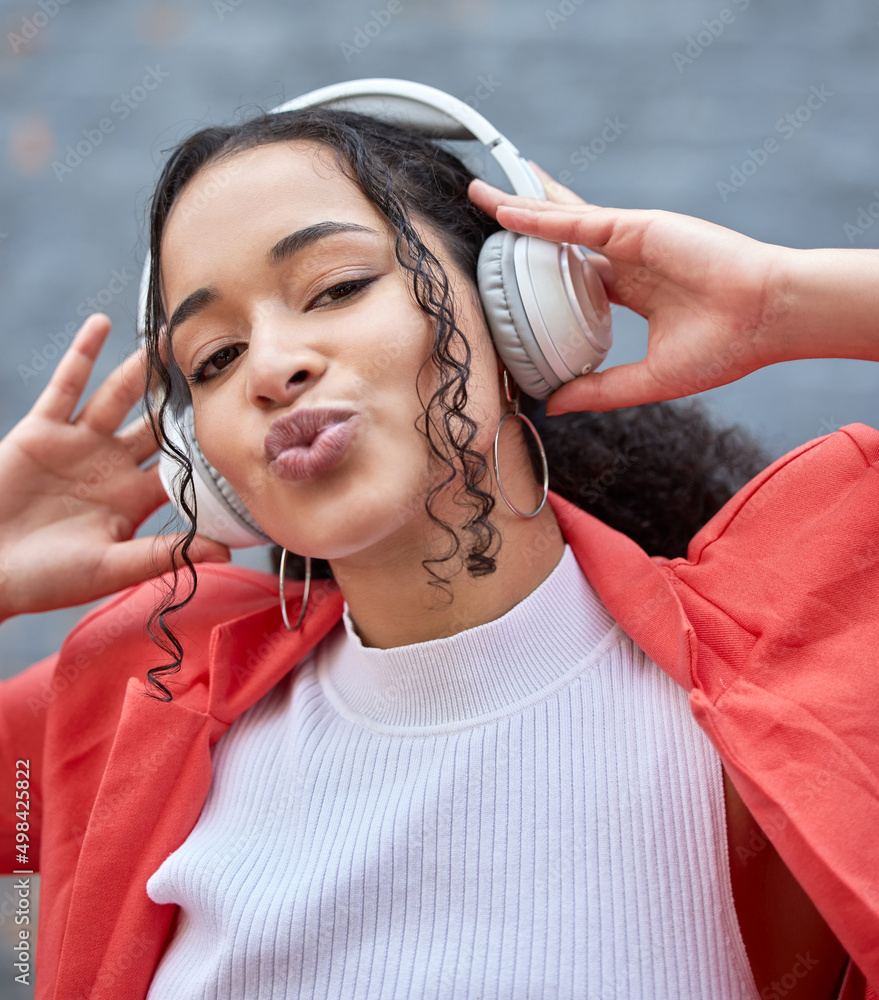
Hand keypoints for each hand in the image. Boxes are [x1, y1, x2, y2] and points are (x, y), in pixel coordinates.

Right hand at [0, 313, 229, 620]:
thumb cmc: (46, 579)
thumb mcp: (113, 567)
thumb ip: (166, 553)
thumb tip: (228, 553)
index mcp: (134, 499)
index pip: (182, 468)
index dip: (208, 450)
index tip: (240, 424)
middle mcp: (112, 467)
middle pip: (157, 425)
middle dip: (183, 400)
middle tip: (216, 368)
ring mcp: (78, 445)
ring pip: (119, 397)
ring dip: (142, 369)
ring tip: (170, 339)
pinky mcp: (42, 430)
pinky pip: (66, 385)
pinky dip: (83, 354)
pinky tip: (102, 324)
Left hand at [468, 164, 789, 412]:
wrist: (768, 320)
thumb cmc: (724, 349)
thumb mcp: (647, 379)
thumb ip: (599, 389)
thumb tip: (551, 405)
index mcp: (631, 291)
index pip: (571, 281)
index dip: (539, 278)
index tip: (507, 283)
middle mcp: (625, 261)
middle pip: (558, 240)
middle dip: (520, 227)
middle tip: (481, 214)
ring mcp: (629, 241)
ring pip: (560, 221)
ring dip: (518, 207)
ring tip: (479, 195)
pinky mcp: (635, 228)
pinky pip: (575, 223)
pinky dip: (539, 216)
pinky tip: (504, 211)